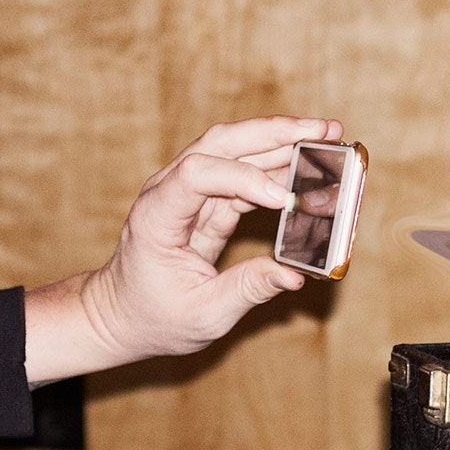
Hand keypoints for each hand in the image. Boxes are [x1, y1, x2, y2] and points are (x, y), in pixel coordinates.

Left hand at [23, 116, 344, 381]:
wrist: (121, 315)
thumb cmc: (153, 317)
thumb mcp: (202, 315)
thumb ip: (248, 290)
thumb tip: (295, 275)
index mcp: (157, 215)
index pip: (198, 174)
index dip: (244, 179)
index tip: (285, 200)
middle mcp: (168, 190)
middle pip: (222, 142)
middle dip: (275, 133)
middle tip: (325, 132)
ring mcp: (187, 189)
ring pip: (235, 148)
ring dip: (282, 140)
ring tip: (328, 137)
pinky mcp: (207, 199)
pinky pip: (244, 174)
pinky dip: (278, 168)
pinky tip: (308, 169)